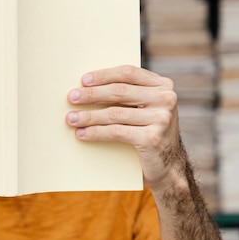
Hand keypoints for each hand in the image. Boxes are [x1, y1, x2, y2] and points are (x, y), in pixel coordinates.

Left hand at [66, 65, 184, 190]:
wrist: (168, 166)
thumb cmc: (148, 132)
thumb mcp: (145, 108)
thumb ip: (129, 94)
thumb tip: (88, 86)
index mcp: (163, 86)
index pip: (128, 73)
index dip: (104, 75)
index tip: (83, 80)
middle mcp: (166, 99)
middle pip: (119, 91)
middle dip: (91, 94)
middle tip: (71, 97)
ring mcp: (161, 119)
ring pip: (114, 113)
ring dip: (88, 116)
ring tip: (71, 118)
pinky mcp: (152, 139)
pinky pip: (116, 132)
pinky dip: (95, 132)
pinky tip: (82, 134)